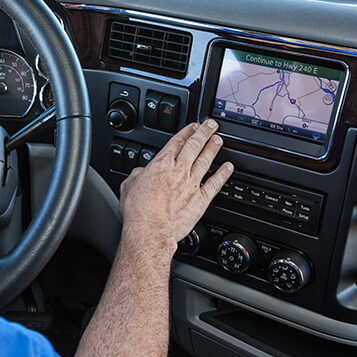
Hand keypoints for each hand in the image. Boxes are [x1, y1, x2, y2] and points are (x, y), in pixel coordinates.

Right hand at [119, 119, 232, 250]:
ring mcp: (191, 184)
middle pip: (194, 146)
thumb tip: (140, 173)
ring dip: (213, 148)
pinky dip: (223, 174)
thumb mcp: (128, 186)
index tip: (192, 127)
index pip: (176, 142)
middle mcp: (179, 171)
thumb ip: (137, 175)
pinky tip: (228, 167)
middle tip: (211, 125)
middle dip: (203, 133)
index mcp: (161, 165)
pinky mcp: (201, 200)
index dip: (185, 132)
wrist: (150, 230)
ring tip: (219, 140)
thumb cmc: (138, 211)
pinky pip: (215, 183)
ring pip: (206, 160)